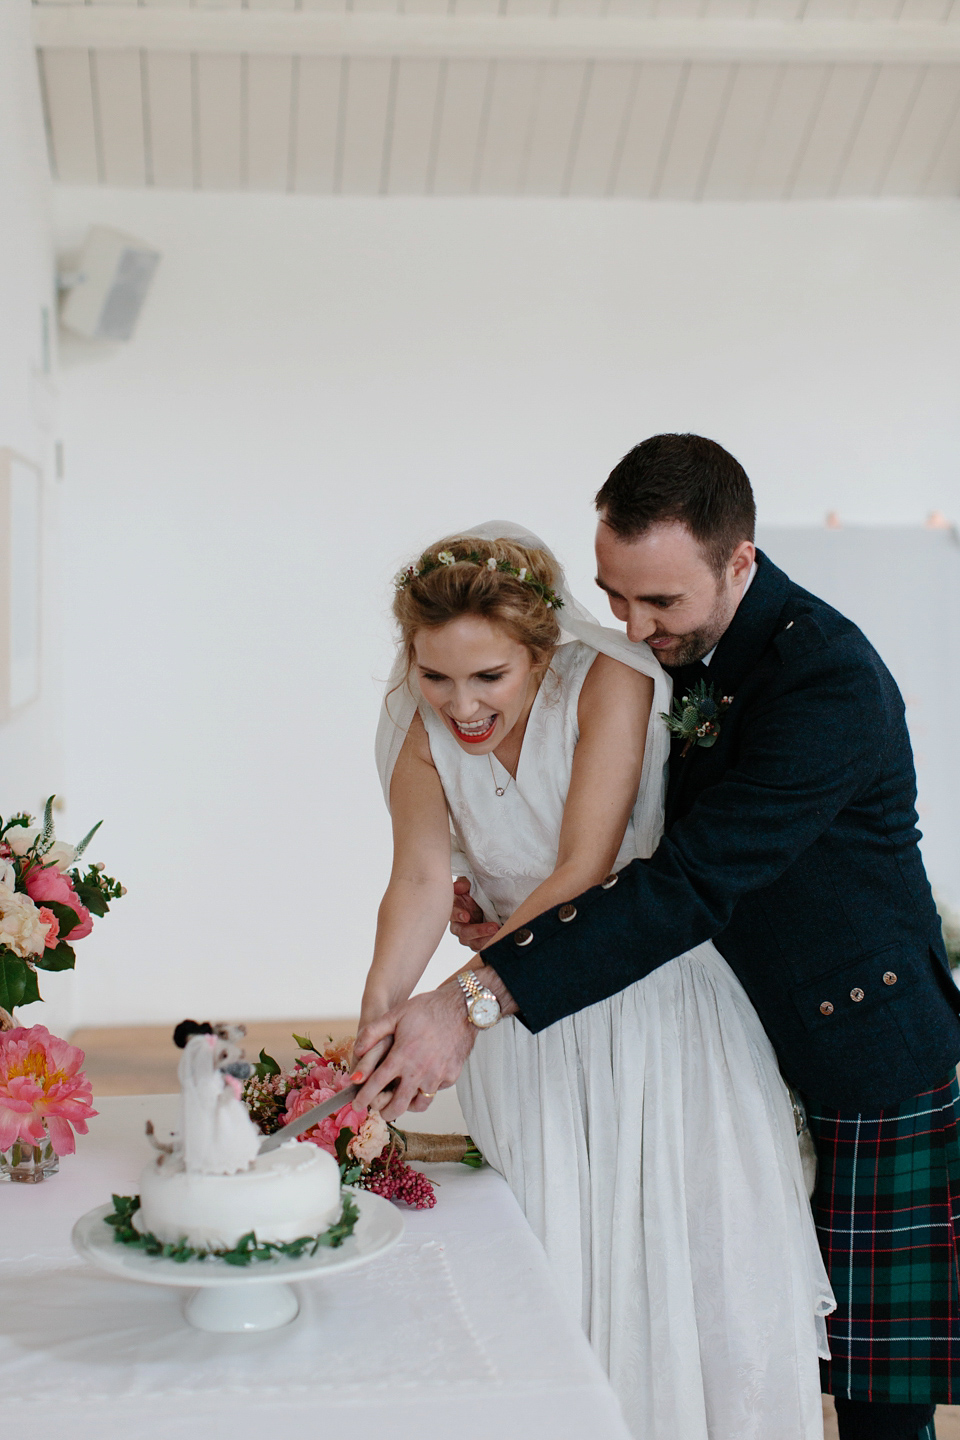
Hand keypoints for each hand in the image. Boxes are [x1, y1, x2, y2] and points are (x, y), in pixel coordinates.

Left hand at [352, 979, 476, 1121]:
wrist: (461, 1007)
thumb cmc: (427, 1009)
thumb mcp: (395, 1014)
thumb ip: (373, 1032)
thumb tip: (357, 1052)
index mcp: (402, 1056)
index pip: (376, 1085)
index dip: (364, 1098)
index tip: (357, 1105)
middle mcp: (419, 1070)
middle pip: (398, 1105)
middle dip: (385, 1112)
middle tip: (380, 1111)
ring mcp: (437, 1076)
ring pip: (420, 1104)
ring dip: (408, 1105)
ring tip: (402, 1100)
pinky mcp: (452, 1076)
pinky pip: (436, 1091)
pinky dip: (427, 1089)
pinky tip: (423, 1080)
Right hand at [450, 876, 499, 950]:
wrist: (483, 902)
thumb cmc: (473, 893)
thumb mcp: (469, 884)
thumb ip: (464, 884)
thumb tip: (458, 886)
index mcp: (454, 910)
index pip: (452, 914)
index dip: (457, 915)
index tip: (466, 916)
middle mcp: (458, 925)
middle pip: (464, 933)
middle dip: (479, 930)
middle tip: (493, 927)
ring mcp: (467, 936)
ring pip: (473, 943)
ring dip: (486, 940)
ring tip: (499, 934)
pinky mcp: (476, 942)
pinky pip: (481, 947)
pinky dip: (490, 944)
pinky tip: (499, 940)